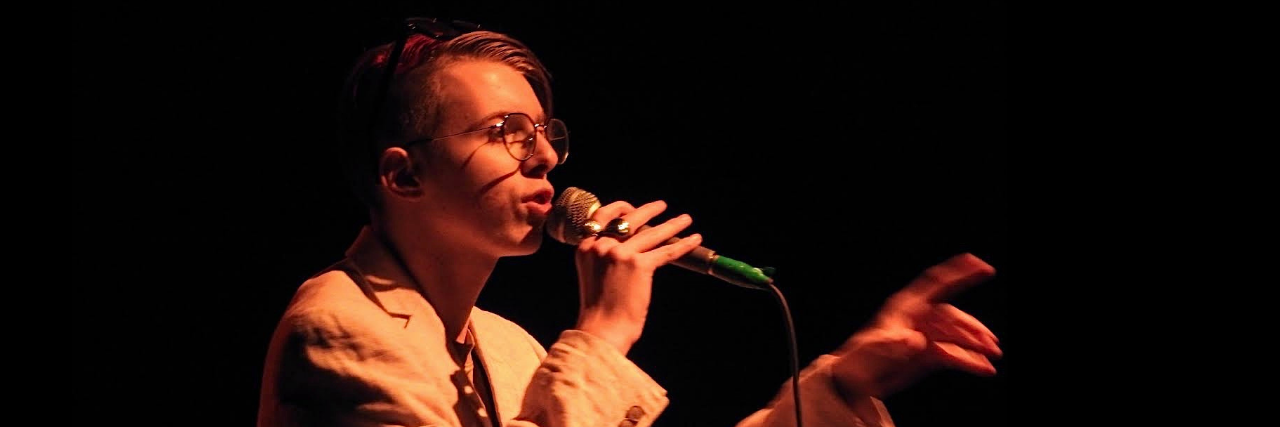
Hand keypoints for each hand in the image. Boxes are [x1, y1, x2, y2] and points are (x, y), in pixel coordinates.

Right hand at [573, 200, 702, 353]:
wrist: (601, 330)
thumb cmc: (599, 310)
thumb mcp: (593, 275)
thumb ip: (603, 258)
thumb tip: (627, 247)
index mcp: (586, 247)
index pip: (601, 218)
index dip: (618, 209)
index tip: (631, 208)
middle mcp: (601, 246)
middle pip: (629, 219)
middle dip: (648, 210)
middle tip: (662, 205)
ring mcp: (620, 253)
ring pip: (652, 233)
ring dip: (672, 224)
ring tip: (686, 219)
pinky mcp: (639, 265)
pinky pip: (666, 251)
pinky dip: (683, 245)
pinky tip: (695, 239)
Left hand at [831, 253, 1001, 399]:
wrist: (855, 382)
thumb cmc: (860, 360)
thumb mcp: (875, 350)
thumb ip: (894, 344)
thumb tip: (914, 340)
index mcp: (905, 307)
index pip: (936, 282)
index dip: (958, 271)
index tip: (981, 264)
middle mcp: (918, 318)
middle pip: (952, 316)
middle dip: (974, 327)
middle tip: (992, 342)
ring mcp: (924, 335)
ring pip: (956, 335)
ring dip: (975, 344)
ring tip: (993, 355)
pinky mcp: (927, 353)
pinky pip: (954, 353)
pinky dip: (969, 360)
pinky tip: (983, 368)